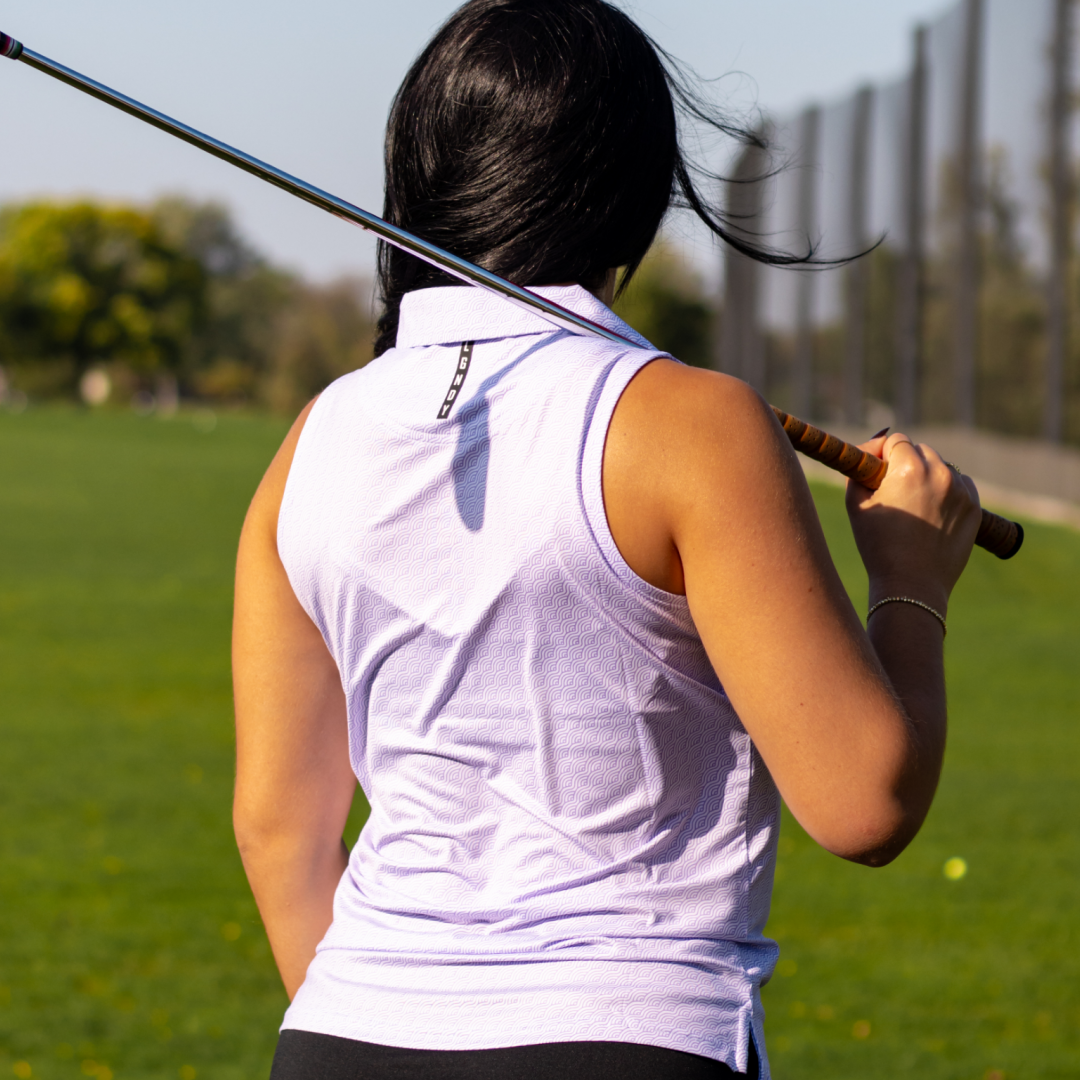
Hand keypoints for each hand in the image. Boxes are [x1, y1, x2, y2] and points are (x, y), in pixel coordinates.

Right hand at [845, 433, 981, 609]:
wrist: (911, 584)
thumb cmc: (878, 545)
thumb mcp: (856, 504)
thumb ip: (859, 470)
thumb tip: (868, 453)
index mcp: (909, 468)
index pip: (896, 440)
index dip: (882, 453)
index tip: (876, 469)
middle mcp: (940, 473)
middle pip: (921, 450)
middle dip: (905, 462)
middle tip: (893, 488)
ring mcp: (961, 490)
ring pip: (941, 466)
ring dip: (927, 475)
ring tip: (913, 503)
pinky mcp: (974, 507)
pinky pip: (961, 484)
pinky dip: (947, 490)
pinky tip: (932, 510)